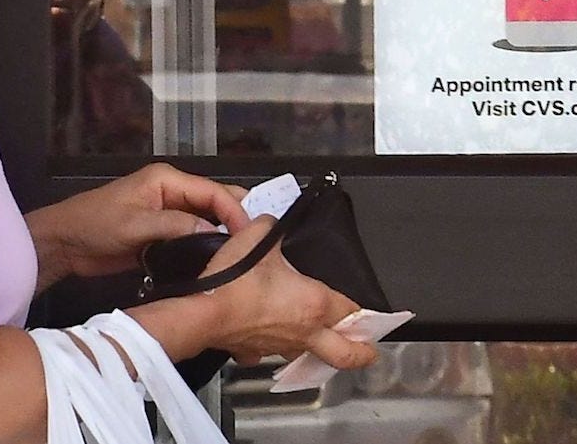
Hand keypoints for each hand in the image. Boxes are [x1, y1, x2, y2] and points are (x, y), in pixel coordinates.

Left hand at [27, 164, 248, 287]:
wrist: (65, 244)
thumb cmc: (95, 225)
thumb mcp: (135, 225)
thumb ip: (175, 226)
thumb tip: (214, 233)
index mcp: (167, 180)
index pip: (212, 190)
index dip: (234, 210)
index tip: (250, 234)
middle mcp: (172, 192)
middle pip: (213, 202)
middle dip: (234, 219)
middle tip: (256, 245)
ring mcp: (168, 214)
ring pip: (205, 221)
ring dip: (221, 235)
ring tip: (243, 256)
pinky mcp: (162, 234)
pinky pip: (192, 238)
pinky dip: (205, 247)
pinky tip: (218, 262)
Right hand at [204, 217, 379, 371]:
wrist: (205, 312)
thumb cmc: (234, 282)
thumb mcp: (258, 237)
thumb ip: (271, 227)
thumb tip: (269, 223)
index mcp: (314, 302)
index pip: (352, 311)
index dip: (364, 312)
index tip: (371, 314)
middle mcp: (304, 330)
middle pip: (346, 354)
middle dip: (362, 354)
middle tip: (369, 351)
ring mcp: (281, 345)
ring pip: (309, 354)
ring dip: (318, 349)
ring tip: (319, 340)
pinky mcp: (256, 352)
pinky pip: (271, 354)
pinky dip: (274, 347)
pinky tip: (269, 335)